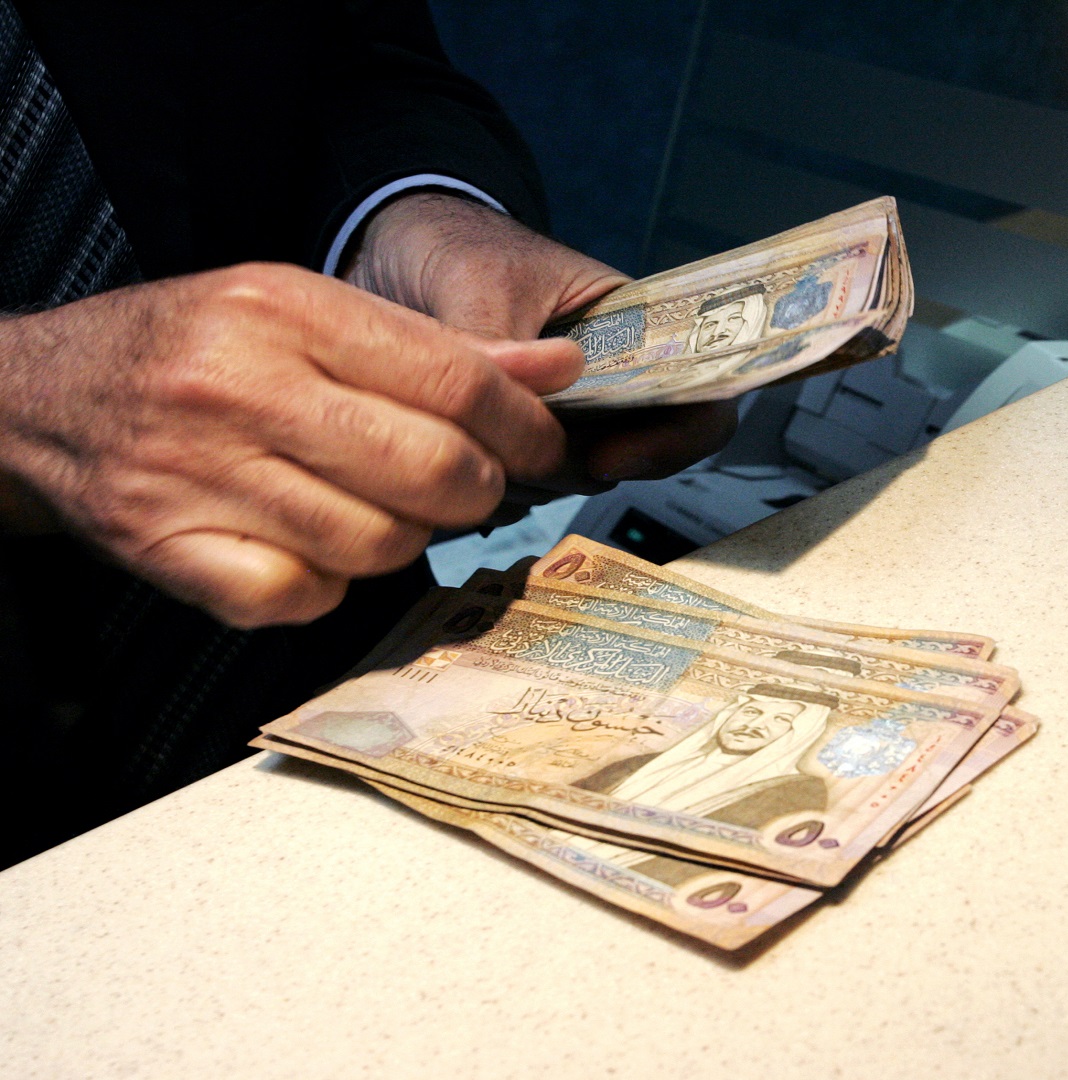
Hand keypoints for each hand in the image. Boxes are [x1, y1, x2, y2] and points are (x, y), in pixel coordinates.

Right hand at [0, 264, 580, 626]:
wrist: (39, 397)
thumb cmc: (194, 350)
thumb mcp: (307, 312)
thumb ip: (437, 348)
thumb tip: (558, 370)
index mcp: (283, 308)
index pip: (456, 382)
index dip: (525, 426)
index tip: (542, 446)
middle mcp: (238, 386)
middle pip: (433, 470)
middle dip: (476, 490)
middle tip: (464, 484)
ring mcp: (198, 473)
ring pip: (381, 543)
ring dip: (402, 537)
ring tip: (373, 505)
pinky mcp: (170, 549)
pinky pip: (305, 596)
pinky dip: (326, 583)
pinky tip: (308, 543)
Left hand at [345, 192, 735, 484]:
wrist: (393, 247)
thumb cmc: (456, 247)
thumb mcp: (482, 286)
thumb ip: (504, 352)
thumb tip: (519, 421)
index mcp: (632, 326)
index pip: (696, 393)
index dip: (674, 439)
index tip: (607, 458)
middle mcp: (611, 379)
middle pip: (638, 452)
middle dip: (579, 465)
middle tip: (514, 450)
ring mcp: (570, 415)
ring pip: (579, 477)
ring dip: (532, 477)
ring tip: (472, 440)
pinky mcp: (522, 440)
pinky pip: (528, 485)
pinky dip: (496, 483)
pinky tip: (457, 450)